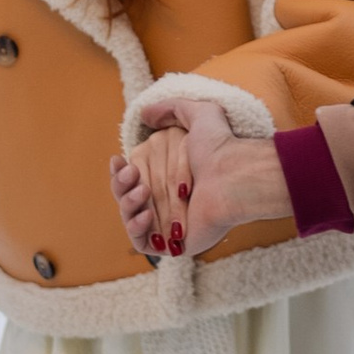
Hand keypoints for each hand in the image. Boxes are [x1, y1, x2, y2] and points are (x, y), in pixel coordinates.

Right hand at [112, 100, 284, 263]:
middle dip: (122, 185)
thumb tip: (144, 113)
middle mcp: (167, 199)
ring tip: (143, 192)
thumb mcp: (198, 114)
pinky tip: (145, 214)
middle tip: (131, 174)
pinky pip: (140, 242)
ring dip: (128, 203)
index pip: (131, 176)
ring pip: (129, 217)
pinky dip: (135, 227)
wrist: (234, 176)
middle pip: (127, 196)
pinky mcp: (172, 244)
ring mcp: (168, 222)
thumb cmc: (221, 146)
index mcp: (167, 174)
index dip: (120, 171)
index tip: (119, 161)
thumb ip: (170, 108)